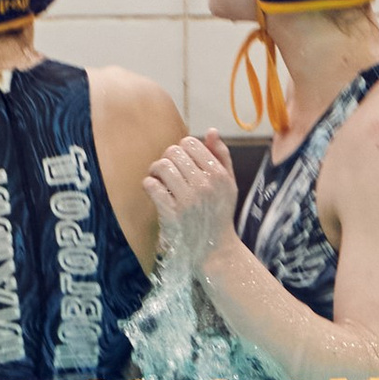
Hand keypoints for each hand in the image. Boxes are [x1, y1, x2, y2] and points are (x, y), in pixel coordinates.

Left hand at [140, 132, 241, 276]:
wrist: (213, 248)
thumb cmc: (219, 212)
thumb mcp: (229, 184)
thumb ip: (222, 156)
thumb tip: (212, 131)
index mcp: (219, 174)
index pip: (191, 143)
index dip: (182, 149)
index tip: (181, 160)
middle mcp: (205, 185)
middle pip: (174, 152)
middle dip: (168, 158)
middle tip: (167, 169)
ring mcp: (187, 199)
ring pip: (161, 166)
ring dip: (156, 170)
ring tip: (159, 178)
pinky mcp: (171, 213)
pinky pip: (151, 185)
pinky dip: (149, 184)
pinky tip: (154, 190)